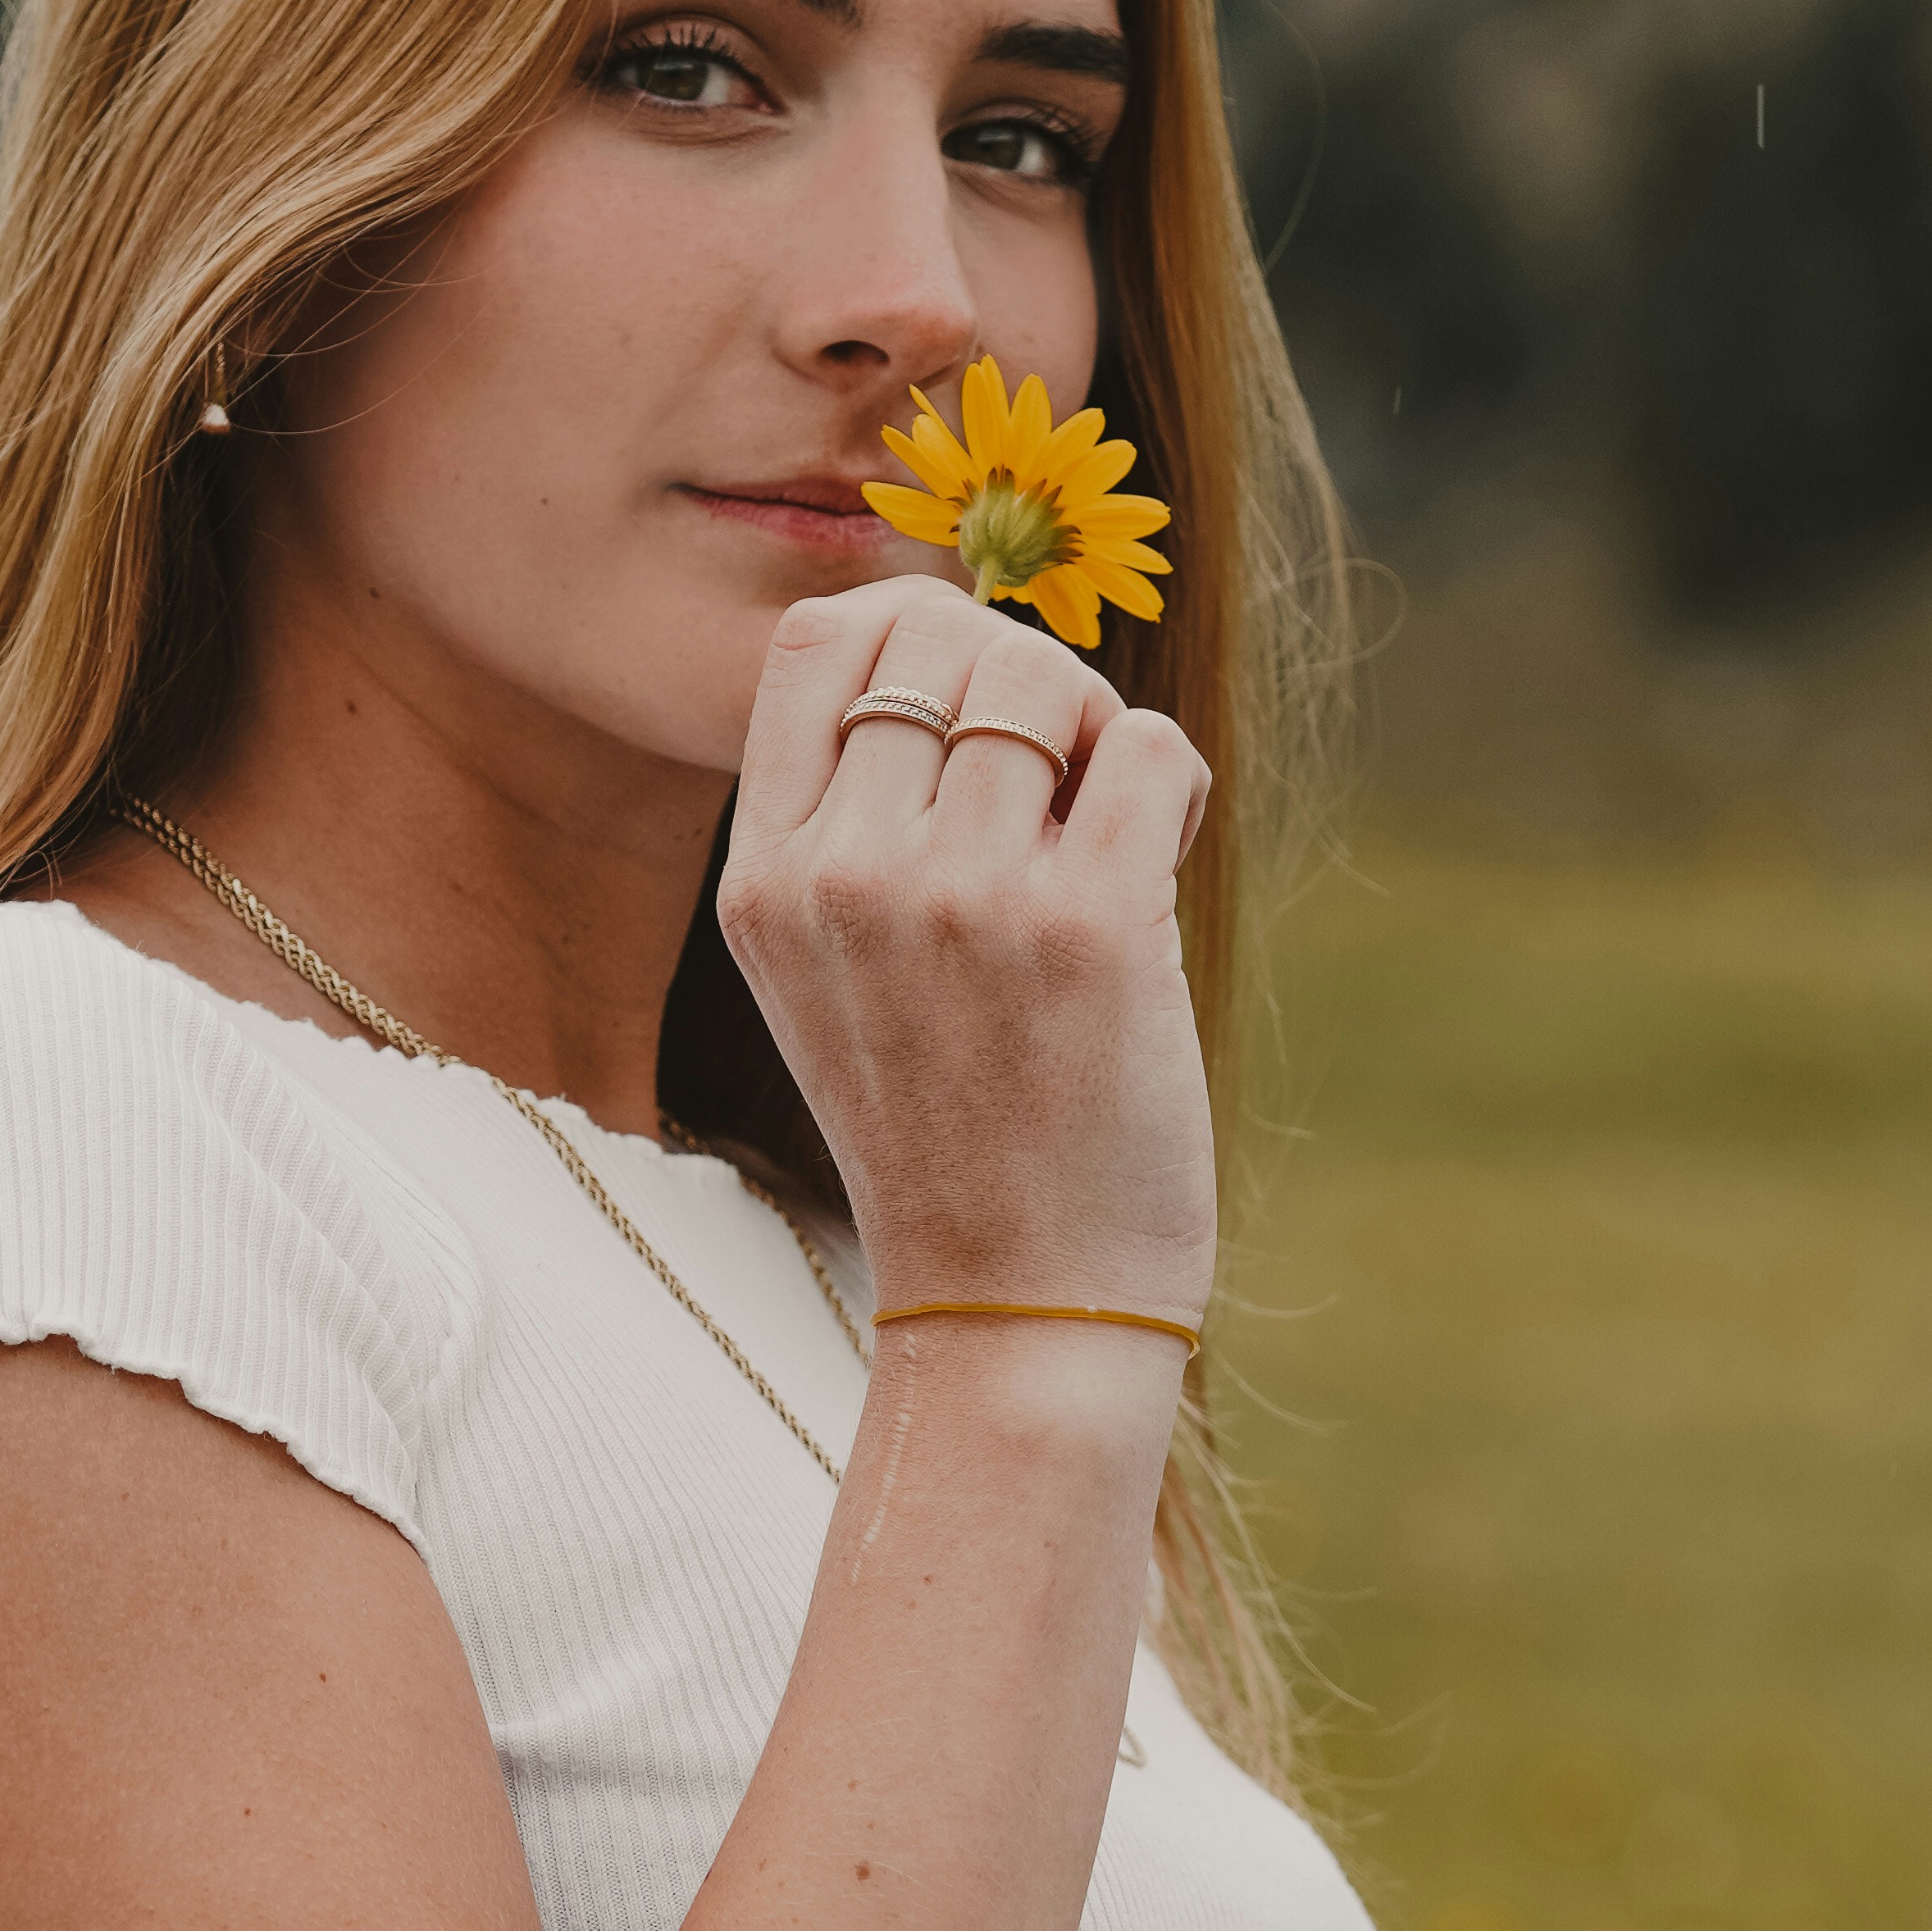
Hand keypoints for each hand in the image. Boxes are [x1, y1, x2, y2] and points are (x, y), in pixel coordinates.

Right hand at [715, 580, 1215, 1344]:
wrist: (1014, 1302)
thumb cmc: (944, 1133)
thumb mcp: (827, 977)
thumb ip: (849, 825)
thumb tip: (949, 646)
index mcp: (764, 881)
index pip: (816, 640)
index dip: (911, 628)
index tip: (966, 702)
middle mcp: (847, 876)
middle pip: (938, 637)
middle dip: (1020, 680)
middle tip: (1055, 782)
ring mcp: (964, 900)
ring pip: (1044, 674)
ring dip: (1098, 727)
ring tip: (1103, 822)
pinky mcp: (1089, 928)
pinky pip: (1148, 746)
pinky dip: (1167, 782)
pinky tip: (1153, 864)